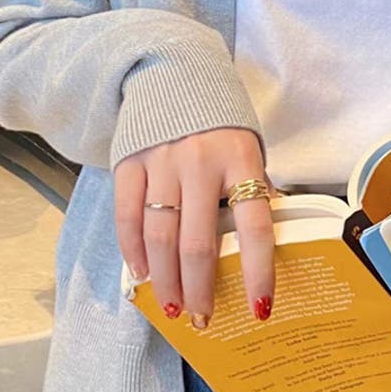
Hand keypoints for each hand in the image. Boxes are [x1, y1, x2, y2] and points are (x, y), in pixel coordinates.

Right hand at [113, 127, 275, 327]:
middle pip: (198, 243)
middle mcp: (200, 162)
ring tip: (172, 306)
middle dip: (200, 290)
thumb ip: (254, 187)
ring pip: (160, 237)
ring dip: (165, 280)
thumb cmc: (221, 121)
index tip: (259, 308)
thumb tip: (262, 240)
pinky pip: (127, 217)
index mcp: (241, 159)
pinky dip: (133, 251)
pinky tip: (142, 273)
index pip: (255, 225)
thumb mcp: (249, 147)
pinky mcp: (129, 162)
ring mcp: (161, 162)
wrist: (174, 72)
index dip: (258, 270)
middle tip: (202, 319)